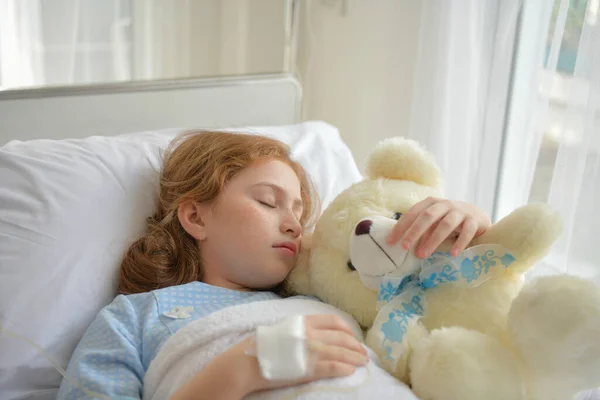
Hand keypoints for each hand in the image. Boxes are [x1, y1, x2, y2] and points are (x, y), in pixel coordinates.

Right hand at [249, 314, 368, 392]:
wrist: (246, 362)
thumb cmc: (261, 346)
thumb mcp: (282, 327)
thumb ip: (300, 328)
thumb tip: (316, 333)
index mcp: (303, 322)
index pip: (333, 321)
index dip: (348, 329)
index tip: (353, 337)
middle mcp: (309, 334)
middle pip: (342, 338)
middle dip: (356, 346)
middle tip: (363, 353)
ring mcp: (309, 351)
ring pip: (341, 353)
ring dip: (355, 358)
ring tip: (363, 363)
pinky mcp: (307, 369)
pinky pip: (332, 367)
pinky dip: (344, 368)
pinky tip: (350, 370)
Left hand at [386, 197, 490, 257]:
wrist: (477, 216)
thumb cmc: (448, 220)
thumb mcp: (433, 221)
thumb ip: (419, 228)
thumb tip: (400, 243)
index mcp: (431, 203)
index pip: (412, 213)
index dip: (401, 226)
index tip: (390, 241)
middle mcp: (445, 204)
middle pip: (427, 216)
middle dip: (414, 232)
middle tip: (404, 247)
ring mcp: (460, 211)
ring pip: (445, 224)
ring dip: (433, 240)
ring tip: (422, 255)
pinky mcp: (474, 220)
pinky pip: (467, 231)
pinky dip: (460, 243)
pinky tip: (453, 254)